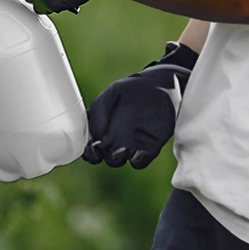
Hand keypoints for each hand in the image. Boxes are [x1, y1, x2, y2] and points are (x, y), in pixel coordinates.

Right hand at [83, 42, 197, 168]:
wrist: (161, 87)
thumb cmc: (134, 88)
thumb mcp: (114, 92)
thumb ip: (100, 110)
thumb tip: (95, 134)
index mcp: (103, 125)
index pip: (89, 144)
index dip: (87, 149)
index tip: (92, 144)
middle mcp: (114, 136)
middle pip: (100, 156)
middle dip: (97, 157)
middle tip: (102, 148)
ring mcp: (131, 143)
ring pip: (117, 161)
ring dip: (116, 160)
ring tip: (121, 149)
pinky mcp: (149, 147)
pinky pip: (139, 162)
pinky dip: (137, 161)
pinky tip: (138, 153)